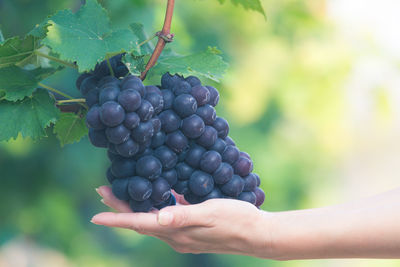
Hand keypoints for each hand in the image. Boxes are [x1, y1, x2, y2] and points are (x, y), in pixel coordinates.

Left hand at [92, 186, 274, 256]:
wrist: (258, 235)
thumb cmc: (237, 220)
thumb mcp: (211, 213)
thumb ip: (184, 215)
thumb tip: (158, 217)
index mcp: (177, 232)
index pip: (140, 223)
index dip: (117, 218)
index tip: (95, 214)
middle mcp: (176, 236)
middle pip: (142, 221)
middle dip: (121, 208)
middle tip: (103, 190)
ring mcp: (184, 235)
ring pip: (153, 220)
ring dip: (136, 207)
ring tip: (124, 191)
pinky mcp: (193, 230)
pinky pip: (168, 219)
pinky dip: (156, 207)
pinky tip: (158, 195)